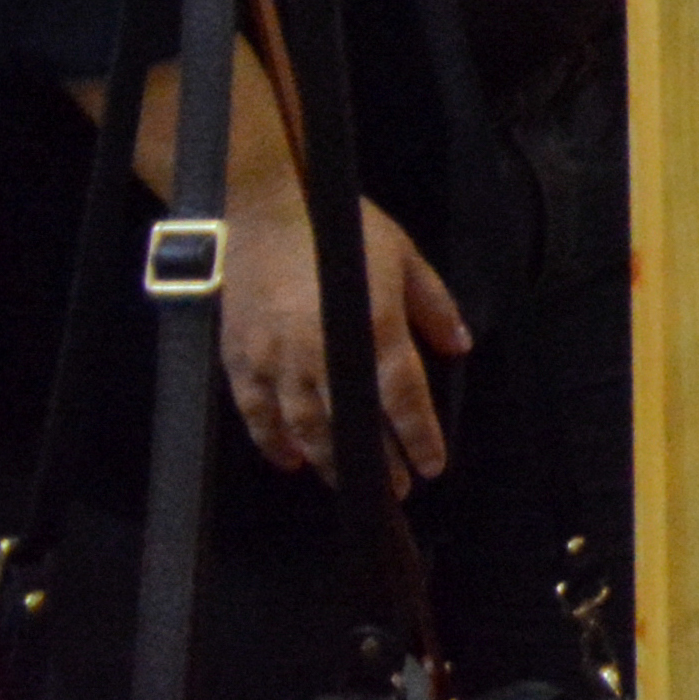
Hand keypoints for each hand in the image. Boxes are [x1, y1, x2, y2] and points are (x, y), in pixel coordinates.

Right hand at [219, 190, 471, 487]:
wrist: (264, 209)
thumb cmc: (341, 228)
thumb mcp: (403, 256)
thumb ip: (432, 306)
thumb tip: (458, 347)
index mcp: (372, 325)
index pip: (402, 394)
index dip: (419, 434)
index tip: (433, 466)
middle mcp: (322, 351)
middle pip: (351, 422)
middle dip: (375, 461)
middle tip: (394, 491)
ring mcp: (276, 358)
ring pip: (304, 427)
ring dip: (328, 461)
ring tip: (349, 483)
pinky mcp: (240, 358)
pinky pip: (255, 412)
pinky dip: (273, 441)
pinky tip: (291, 460)